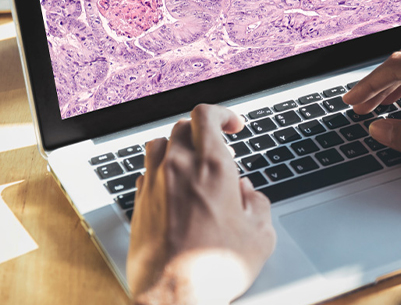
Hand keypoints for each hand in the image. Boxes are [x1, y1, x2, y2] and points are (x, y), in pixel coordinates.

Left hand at [128, 104, 275, 304]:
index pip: (207, 115)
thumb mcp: (261, 235)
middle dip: (204, 131)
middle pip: (183, 125)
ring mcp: (154, 184)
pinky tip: (174, 188)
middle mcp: (179, 168)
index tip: (234, 125)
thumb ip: (258, 203)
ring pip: (160, 143)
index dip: (223, 113)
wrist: (173, 299)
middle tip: (219, 148)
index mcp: (212, 167)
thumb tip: (247, 193)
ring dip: (178, 146)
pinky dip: (161, 170)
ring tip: (192, 162)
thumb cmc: (215, 269)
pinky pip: (147, 171)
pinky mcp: (139, 204)